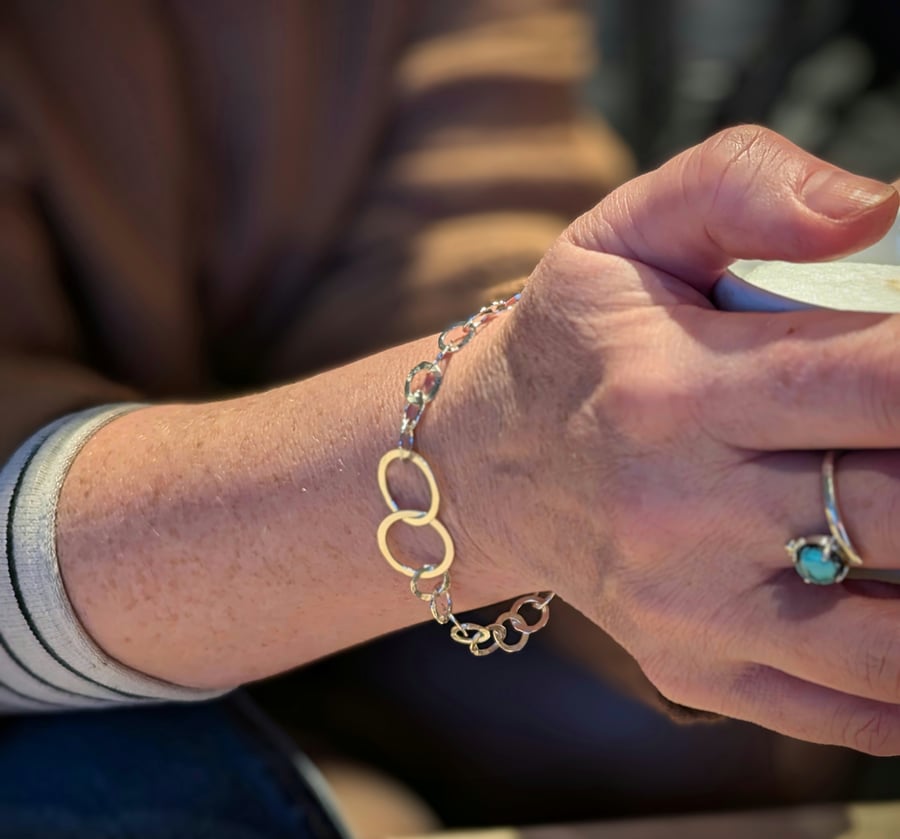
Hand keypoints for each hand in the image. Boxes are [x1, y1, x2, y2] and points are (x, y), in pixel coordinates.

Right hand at [480, 126, 899, 753]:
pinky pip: (850, 712)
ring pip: (898, 642)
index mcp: (673, 390)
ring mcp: (688, 609)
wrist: (490, 464)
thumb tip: (880, 211)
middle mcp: (676, 512)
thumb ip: (744, 185)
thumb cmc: (573, 343)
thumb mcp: (626, 231)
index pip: (881, 378)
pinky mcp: (696, 670)